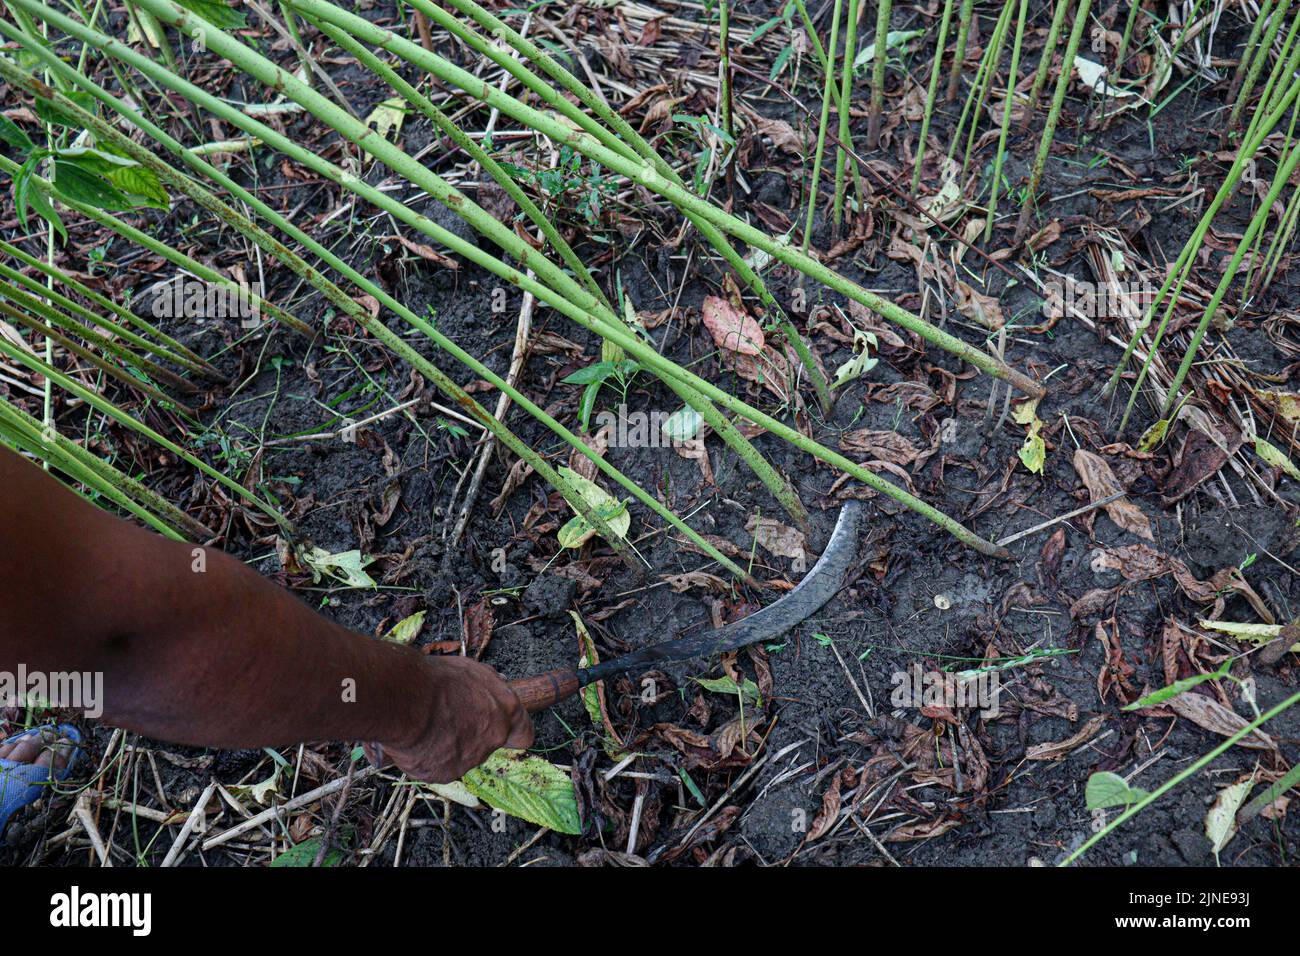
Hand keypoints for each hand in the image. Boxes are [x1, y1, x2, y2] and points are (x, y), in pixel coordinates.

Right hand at [380, 655, 532, 783]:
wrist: (405, 699)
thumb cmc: (437, 680)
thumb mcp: (473, 671)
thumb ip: (490, 686)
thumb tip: (498, 686)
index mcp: (506, 712)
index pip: (523, 735)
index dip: (513, 732)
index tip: (501, 728)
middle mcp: (493, 739)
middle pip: (486, 743)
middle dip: (470, 734)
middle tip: (446, 718)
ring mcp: (470, 760)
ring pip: (460, 755)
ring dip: (446, 745)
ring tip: (425, 725)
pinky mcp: (445, 774)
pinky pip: (437, 766)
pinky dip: (427, 757)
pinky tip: (416, 740)